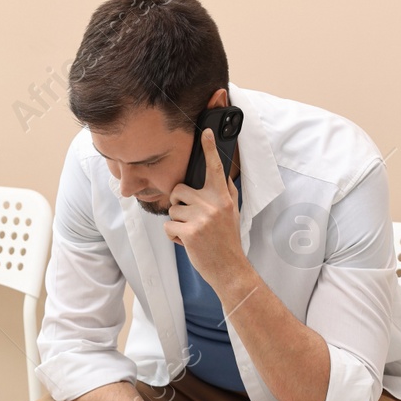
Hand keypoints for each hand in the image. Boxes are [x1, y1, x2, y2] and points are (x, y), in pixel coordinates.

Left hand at [164, 127, 241, 279]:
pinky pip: (168, 226)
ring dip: (177, 223)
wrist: (230, 269)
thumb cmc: (227, 241)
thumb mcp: (232, 213)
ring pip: (172, 210)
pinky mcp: (190, 232)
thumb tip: (221, 175)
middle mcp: (213, 204)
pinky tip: (188, 242)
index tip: (205, 132)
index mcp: (223, 197)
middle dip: (179, 204)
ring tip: (194, 233)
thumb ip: (225, 193)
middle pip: (178, 190)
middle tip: (192, 218)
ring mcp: (201, 218)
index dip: (209, 149)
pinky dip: (174, 236)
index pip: (215, 168)